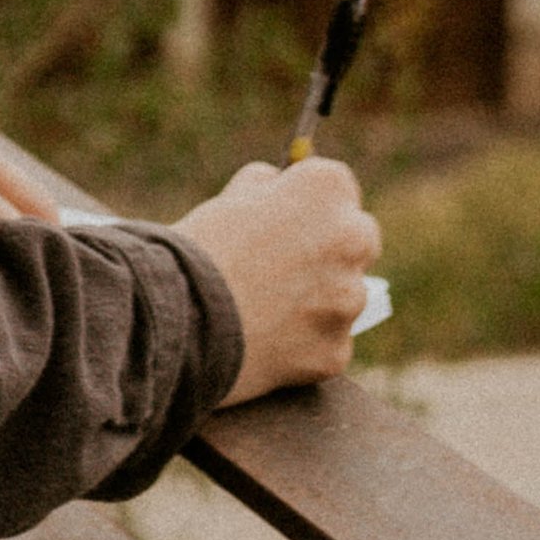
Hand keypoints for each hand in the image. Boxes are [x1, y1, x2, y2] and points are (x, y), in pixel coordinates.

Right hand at [176, 158, 380, 403]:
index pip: (340, 189)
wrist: (182, 319)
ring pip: (346, 296)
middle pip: (358, 239)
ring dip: (321, 301)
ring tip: (269, 311)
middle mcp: (351, 238)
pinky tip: (269, 343)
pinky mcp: (336, 351)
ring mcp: (348, 299)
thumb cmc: (201, 249)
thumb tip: (280, 191)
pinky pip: (330, 343)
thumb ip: (269, 189)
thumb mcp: (233, 198)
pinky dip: (307, 345)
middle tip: (287, 267)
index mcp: (327, 188)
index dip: (311, 207)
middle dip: (332, 250)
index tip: (291, 222)